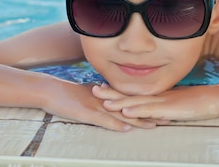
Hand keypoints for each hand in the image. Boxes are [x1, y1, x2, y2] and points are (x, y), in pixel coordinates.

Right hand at [39, 79, 159, 130]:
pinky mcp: (86, 113)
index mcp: (107, 95)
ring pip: (121, 113)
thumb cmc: (67, 95)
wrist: (50, 90)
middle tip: (168, 117)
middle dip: (150, 112)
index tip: (163, 108)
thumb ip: (103, 98)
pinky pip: (103, 119)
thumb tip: (114, 102)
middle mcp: (106, 99)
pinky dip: (115, 123)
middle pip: (132, 107)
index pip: (132, 100)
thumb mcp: (89, 95)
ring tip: (155, 125)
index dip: (148, 104)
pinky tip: (127, 128)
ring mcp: (97, 106)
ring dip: (138, 120)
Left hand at [93, 83, 218, 121]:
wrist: (211, 100)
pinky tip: (126, 111)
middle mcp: (156, 95)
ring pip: (136, 102)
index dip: (117, 88)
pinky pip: (150, 110)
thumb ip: (163, 106)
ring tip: (103, 101)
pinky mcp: (168, 109)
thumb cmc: (196, 103)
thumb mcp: (175, 104)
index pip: (133, 91)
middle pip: (130, 93)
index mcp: (156, 94)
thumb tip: (152, 113)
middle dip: (111, 92)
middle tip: (94, 88)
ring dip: (119, 101)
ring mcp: (161, 101)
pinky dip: (137, 110)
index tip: (102, 85)